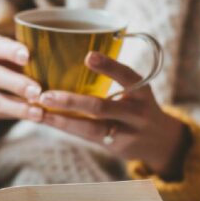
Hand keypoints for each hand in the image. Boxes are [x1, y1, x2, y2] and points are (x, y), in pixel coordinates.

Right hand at [0, 33, 43, 125]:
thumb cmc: (0, 65)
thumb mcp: (6, 54)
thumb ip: (23, 55)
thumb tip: (54, 58)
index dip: (10, 51)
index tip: (27, 57)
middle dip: (17, 84)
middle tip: (37, 92)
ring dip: (17, 107)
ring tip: (38, 112)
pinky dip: (13, 115)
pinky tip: (29, 117)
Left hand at [39, 51, 188, 177]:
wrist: (161, 141)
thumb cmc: (137, 106)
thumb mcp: (135, 89)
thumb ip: (114, 77)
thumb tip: (73, 52)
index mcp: (141, 90)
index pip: (126, 75)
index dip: (108, 66)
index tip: (88, 55)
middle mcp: (136, 112)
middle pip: (101, 107)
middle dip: (70, 102)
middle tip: (44, 95)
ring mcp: (126, 133)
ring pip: (90, 128)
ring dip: (61, 119)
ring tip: (38, 111)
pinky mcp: (115, 147)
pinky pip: (86, 137)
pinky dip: (65, 127)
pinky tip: (46, 120)